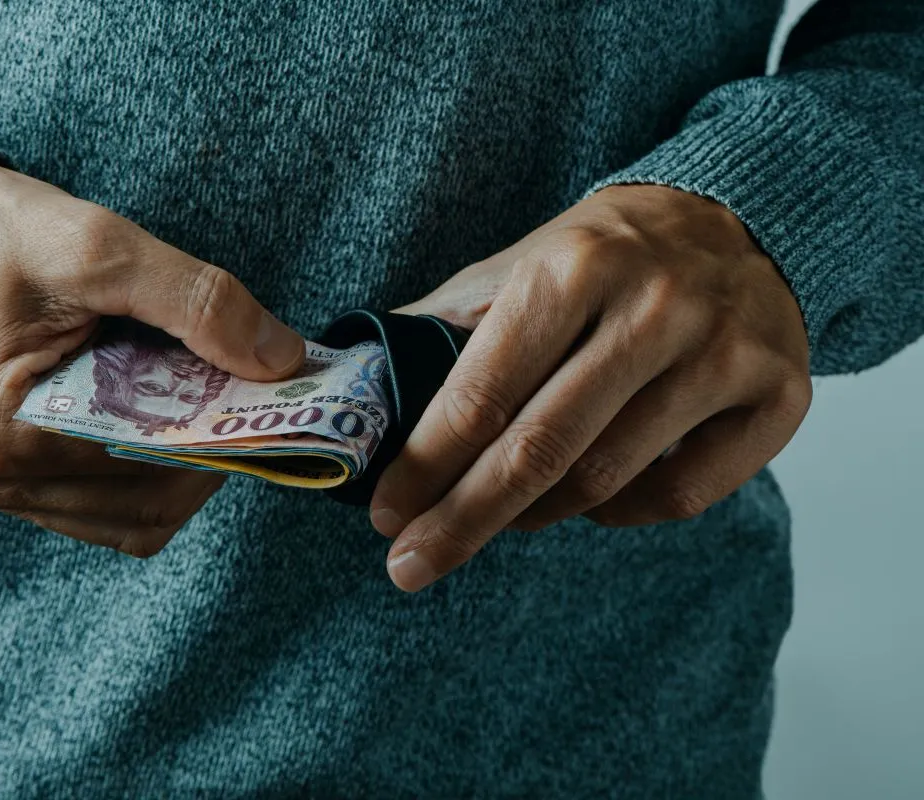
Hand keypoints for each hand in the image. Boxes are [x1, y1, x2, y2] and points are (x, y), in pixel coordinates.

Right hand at [0, 157, 304, 555]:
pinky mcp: (12, 477)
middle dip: (212, 448)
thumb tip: (281, 359)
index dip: (223, 435)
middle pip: (151, 503)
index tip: (274, 394)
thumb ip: (196, 302)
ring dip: (187, 461)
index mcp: (4, 432)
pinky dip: (153, 467)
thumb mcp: (101, 246)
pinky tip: (162, 410)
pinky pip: (109, 505)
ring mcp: (0, 486)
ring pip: (137, 514)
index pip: (150, 467)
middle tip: (247, 385)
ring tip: (201, 391)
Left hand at [370, 185, 810, 590]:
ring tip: (502, 514)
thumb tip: (361, 389)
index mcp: (572, 268)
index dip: (426, 466)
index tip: (386, 516)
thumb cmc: (604, 254)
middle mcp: (654, 307)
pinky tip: (593, 500)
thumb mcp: (520, 264)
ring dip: (538, 515)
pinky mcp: (777, 394)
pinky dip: (623, 514)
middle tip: (411, 564)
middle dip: (464, 519)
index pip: (483, 393)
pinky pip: (683, 495)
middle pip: (542, 450)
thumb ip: (444, 325)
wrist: (736, 219)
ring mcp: (723, 352)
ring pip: (608, 480)